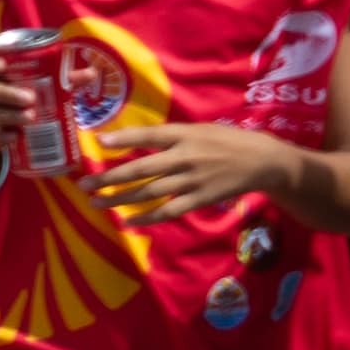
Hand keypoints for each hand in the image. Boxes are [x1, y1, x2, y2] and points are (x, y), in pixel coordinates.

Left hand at [77, 119, 298, 225]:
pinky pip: (169, 210)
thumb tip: (137, 139)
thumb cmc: (229, 141)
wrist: (265, 162)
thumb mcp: (201, 129)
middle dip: (109, 178)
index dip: (124, 139)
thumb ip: (172, 136)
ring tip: (96, 203)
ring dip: (120, 199)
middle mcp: (186, 157)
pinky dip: (147, 217)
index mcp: (185, 135)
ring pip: (150, 192)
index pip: (149, 136)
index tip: (98, 142)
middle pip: (141, 169)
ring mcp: (192, 180)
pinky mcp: (200, 199)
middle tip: (83, 184)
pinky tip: (127, 221)